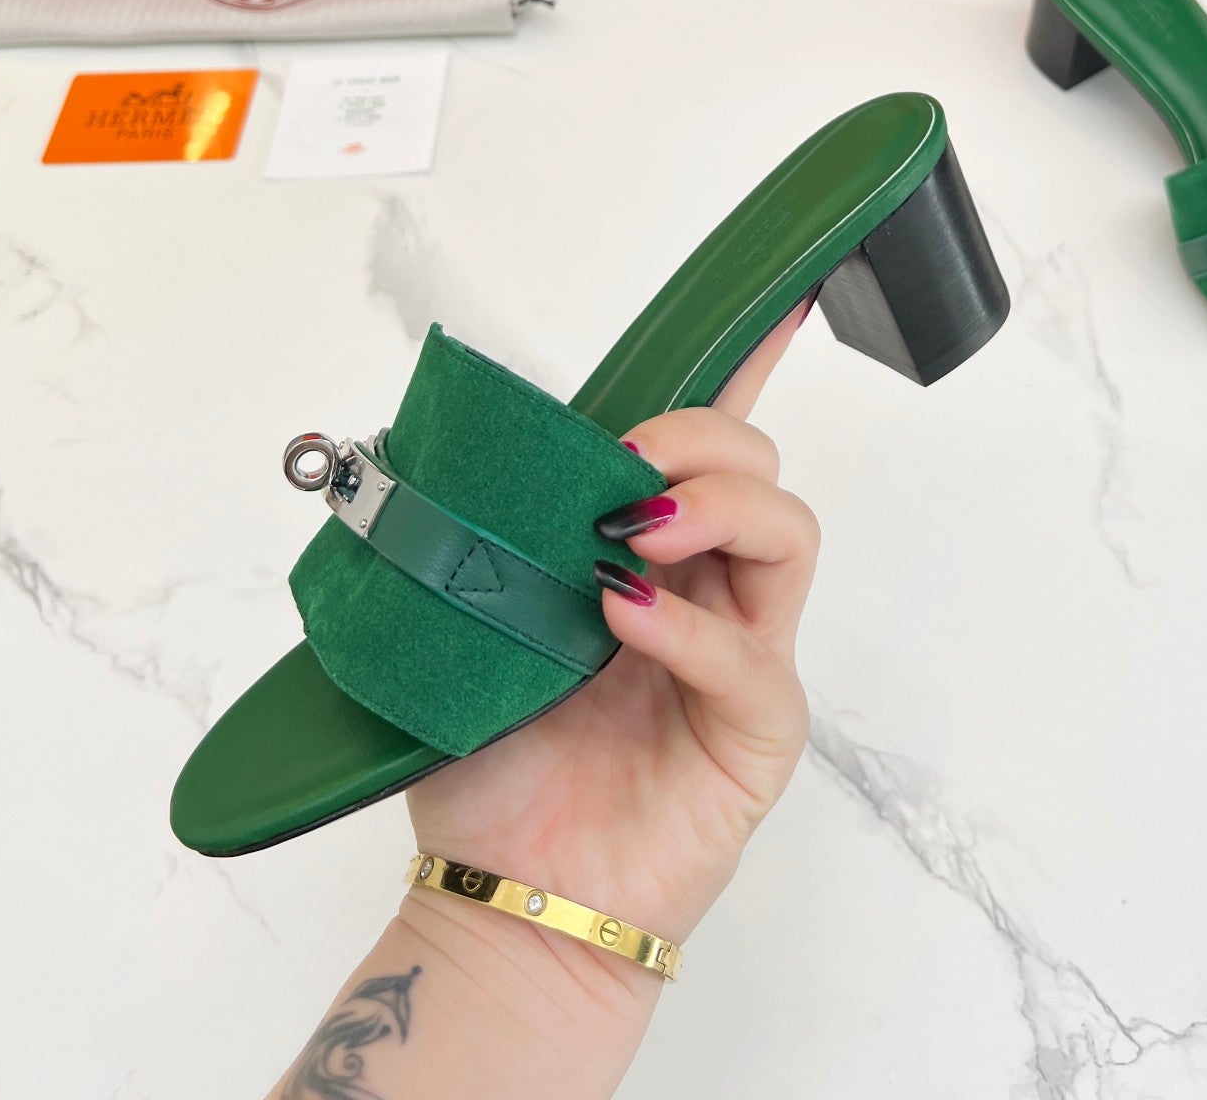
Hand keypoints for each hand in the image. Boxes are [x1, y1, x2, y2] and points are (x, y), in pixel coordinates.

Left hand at [403, 302, 818, 956]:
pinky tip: (622, 619)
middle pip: (760, 465)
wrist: (506, 900)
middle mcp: (709, 591)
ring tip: (629, 534)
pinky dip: (687, 625)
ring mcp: (743, 655)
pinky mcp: (757, 731)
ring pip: (785, 531)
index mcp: (648, 554)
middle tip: (620, 470)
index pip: (710, 445)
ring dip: (714, 506)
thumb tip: (421, 445)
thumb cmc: (492, 765)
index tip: (776, 307)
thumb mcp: (465, 623)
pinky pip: (748, 655)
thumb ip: (475, 535)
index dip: (747, 369)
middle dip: (700, 436)